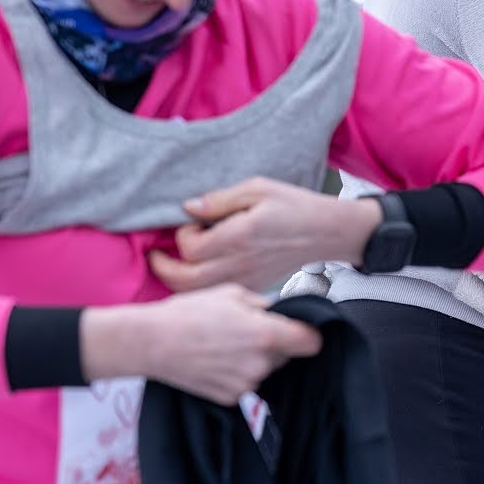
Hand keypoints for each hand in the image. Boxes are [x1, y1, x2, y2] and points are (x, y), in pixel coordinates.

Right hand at [82, 284, 321, 405]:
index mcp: (266, 334)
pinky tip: (217, 357)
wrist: (151, 342)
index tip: (301, 330)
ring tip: (226, 342)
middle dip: (276, 342)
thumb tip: (280, 310)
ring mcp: (245, 384)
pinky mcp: (229, 398)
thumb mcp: (232, 294)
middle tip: (248, 329)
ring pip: (266, 368)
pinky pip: (246, 382)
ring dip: (256, 357)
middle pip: (286, 354)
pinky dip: (238, 371)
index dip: (309, 334)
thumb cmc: (189, 312)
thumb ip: (264, 304)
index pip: (311, 342)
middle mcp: (260, 363)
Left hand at [148, 177, 383, 292]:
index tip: (191, 223)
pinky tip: (198, 273)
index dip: (182, 235)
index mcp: (240, 235)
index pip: (191, 248)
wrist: (326, 233)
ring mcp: (246, 279)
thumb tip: (188, 207)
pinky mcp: (252, 287)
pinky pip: (215, 296)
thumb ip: (221, 199)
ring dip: (177, 281)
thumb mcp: (258, 188)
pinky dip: (198, 289)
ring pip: (197, 293)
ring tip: (173, 264)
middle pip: (185, 279)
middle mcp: (240, 262)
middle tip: (157, 254)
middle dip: (163, 268)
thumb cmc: (293, 205)